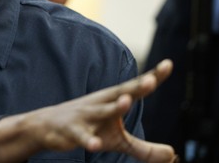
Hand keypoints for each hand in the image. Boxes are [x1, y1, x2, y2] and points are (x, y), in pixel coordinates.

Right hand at [0, 60, 176, 162]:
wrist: (46, 126)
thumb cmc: (88, 128)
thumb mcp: (117, 141)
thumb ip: (144, 149)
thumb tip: (172, 155)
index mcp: (113, 101)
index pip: (135, 88)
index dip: (152, 77)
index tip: (168, 64)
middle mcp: (100, 104)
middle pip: (121, 94)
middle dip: (135, 87)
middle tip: (151, 80)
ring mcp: (85, 117)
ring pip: (102, 111)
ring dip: (114, 107)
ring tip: (127, 101)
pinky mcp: (71, 132)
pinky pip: (81, 136)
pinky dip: (87, 140)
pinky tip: (94, 145)